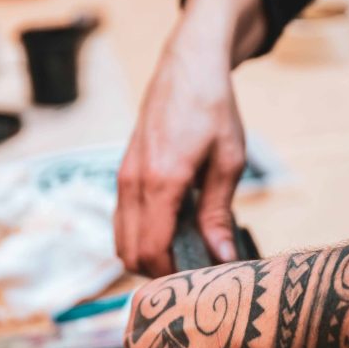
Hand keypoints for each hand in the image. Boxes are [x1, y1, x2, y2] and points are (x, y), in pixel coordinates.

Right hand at [115, 36, 244, 276]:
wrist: (188, 66)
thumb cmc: (213, 109)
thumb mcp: (228, 162)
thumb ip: (219, 213)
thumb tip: (221, 257)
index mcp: (161, 181)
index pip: (152, 250)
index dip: (173, 276)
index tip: (199, 281)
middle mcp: (134, 182)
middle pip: (130, 254)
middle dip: (159, 273)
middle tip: (194, 272)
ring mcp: (123, 178)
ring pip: (120, 241)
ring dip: (147, 257)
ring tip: (184, 255)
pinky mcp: (124, 173)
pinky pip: (122, 221)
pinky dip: (140, 237)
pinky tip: (172, 232)